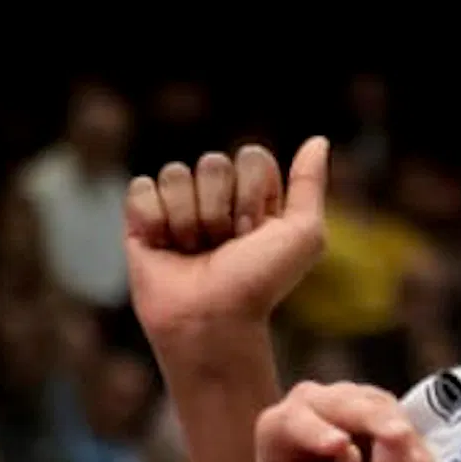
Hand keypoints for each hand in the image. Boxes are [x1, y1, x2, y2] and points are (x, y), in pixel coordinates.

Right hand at [125, 138, 331, 335]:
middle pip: (212, 163)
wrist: (210, 321)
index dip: (252, 195)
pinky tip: (162, 246)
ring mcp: (177, 205)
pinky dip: (152, 219)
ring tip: (192, 252)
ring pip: (175, 174)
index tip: (253, 234)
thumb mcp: (303, 235)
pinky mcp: (141, 219)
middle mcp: (216, 195)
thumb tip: (318, 140)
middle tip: (221, 247)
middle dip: (218, 210)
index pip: (251, 157)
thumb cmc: (259, 284)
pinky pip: (141, 188)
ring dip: (187, 220)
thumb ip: (310, 184)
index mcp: (254, 194)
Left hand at [253, 382, 434, 461]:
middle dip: (375, 422)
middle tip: (400, 439)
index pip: (296, 422)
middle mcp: (309, 401)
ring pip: (378, 406)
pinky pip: (399, 415)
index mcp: (277, 427)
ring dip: (404, 435)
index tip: (340, 446)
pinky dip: (415, 440)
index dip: (318, 432)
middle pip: (345, 403)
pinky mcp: (375, 404)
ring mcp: (345, 397)